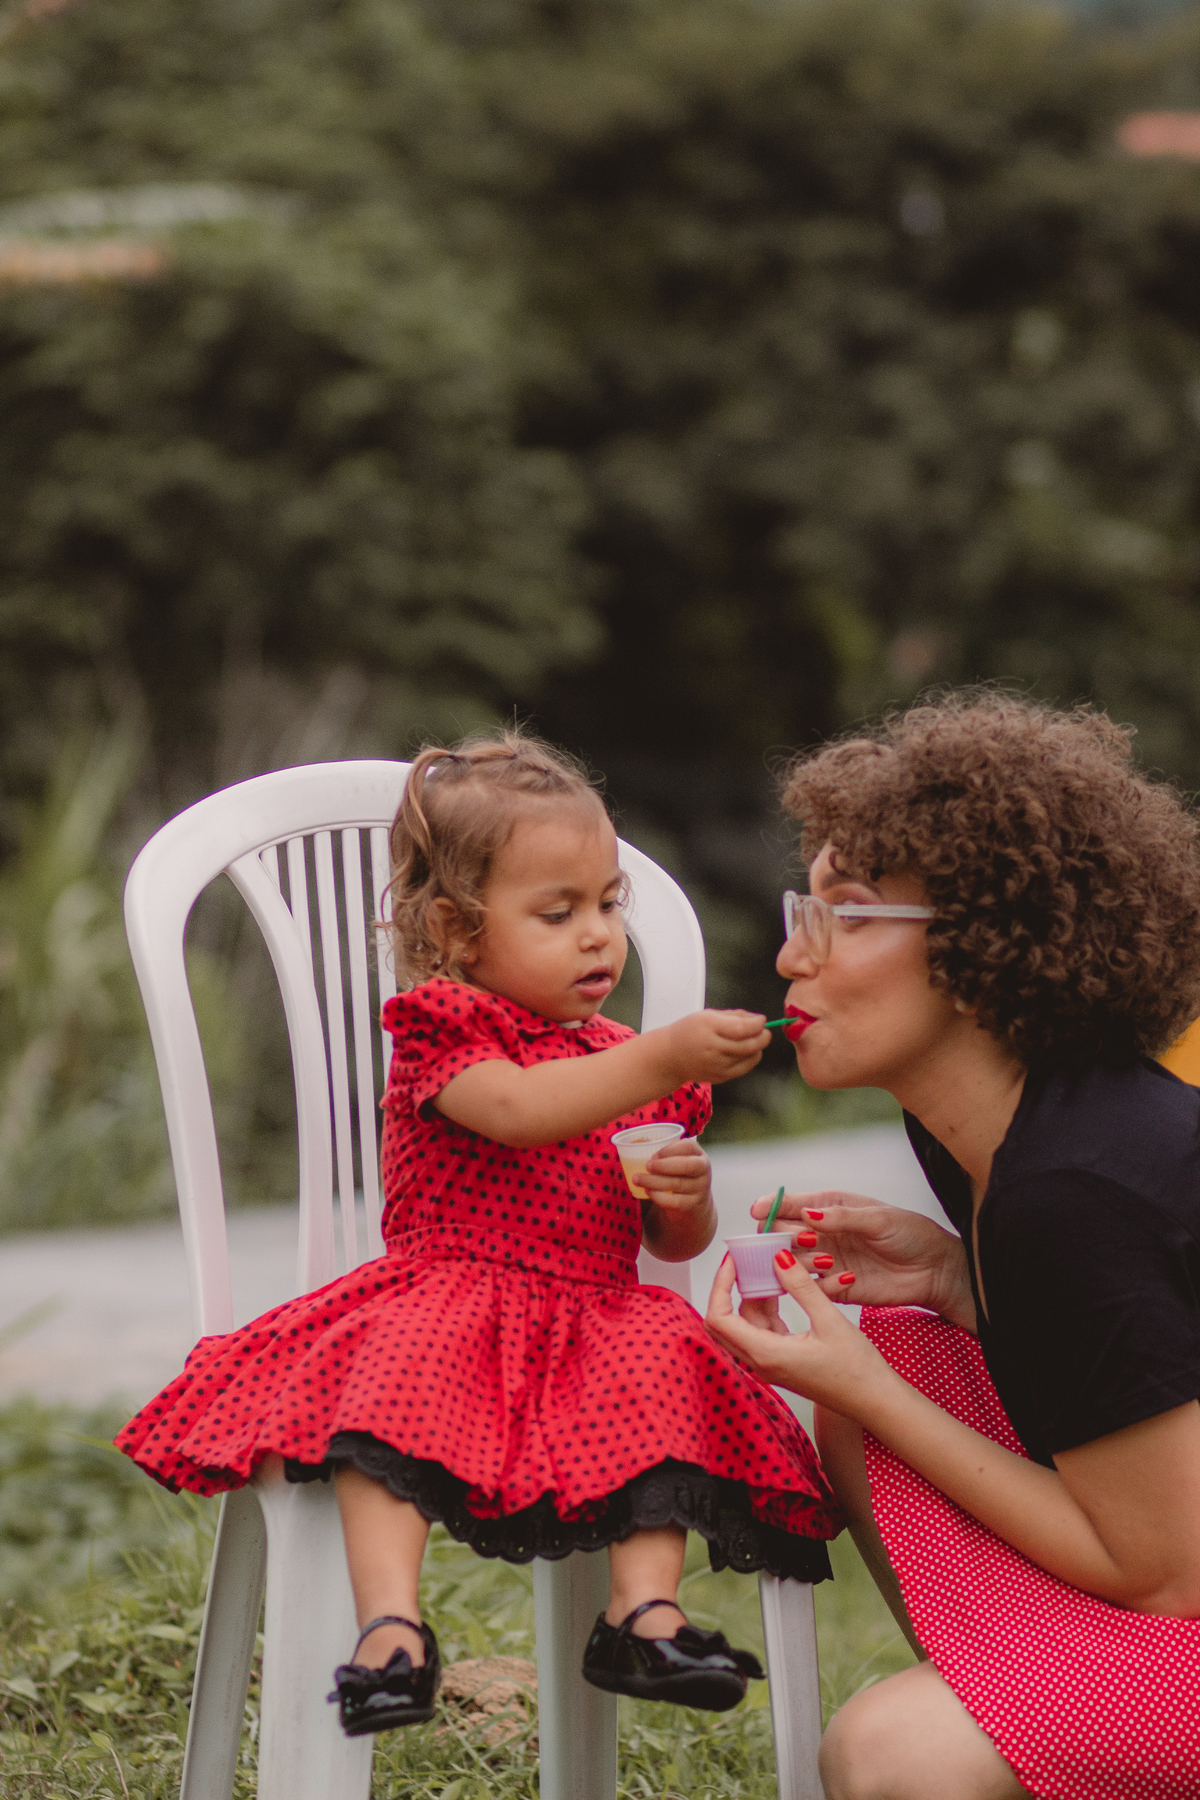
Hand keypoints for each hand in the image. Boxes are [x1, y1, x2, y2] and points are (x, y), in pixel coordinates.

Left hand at [638, 1139, 710, 1212]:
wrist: (694, 1203)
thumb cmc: (679, 1175)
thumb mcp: (676, 1162)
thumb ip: (662, 1153)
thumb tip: (640, 1142)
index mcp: (698, 1154)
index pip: (688, 1147)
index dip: (669, 1149)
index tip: (653, 1155)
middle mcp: (703, 1170)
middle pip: (688, 1166)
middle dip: (664, 1165)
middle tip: (647, 1166)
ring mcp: (700, 1189)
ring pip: (678, 1184)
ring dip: (654, 1181)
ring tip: (638, 1179)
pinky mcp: (693, 1205)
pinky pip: (675, 1201)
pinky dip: (658, 1196)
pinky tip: (647, 1191)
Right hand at [657, 1010, 770, 1085]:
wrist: (670, 1057)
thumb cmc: (688, 1032)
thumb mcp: (707, 1015)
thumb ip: (734, 1016)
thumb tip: (757, 1019)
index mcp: (708, 1027)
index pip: (741, 1028)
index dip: (756, 1024)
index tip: (761, 1020)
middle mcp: (713, 1048)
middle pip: (749, 1045)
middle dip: (763, 1037)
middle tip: (764, 1031)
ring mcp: (717, 1066)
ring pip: (750, 1058)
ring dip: (758, 1048)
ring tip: (753, 1040)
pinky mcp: (721, 1077)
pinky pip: (744, 1068)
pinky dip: (751, 1059)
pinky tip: (745, 1052)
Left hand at [706, 1248, 891, 1413]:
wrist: (876, 1401)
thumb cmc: (858, 1371)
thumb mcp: (829, 1320)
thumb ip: (801, 1287)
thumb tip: (778, 1258)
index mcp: (766, 1355)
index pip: (719, 1318)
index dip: (720, 1285)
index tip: (733, 1260)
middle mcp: (761, 1363)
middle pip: (724, 1322)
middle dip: (730, 1289)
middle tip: (744, 1261)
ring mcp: (770, 1365)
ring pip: (744, 1325)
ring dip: (751, 1297)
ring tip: (768, 1269)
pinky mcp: (782, 1362)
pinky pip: (762, 1331)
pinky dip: (766, 1309)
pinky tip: (781, 1290)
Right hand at [748, 1188, 974, 1329]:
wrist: (935, 1270)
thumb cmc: (910, 1234)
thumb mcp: (879, 1219)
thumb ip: (843, 1217)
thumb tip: (807, 1216)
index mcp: (829, 1208)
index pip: (789, 1205)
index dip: (770, 1206)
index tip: (757, 1211)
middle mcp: (821, 1233)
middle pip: (781, 1234)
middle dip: (781, 1237)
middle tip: (797, 1242)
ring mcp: (825, 1260)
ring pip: (791, 1261)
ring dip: (800, 1260)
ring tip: (826, 1259)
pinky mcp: (834, 1287)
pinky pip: (811, 1288)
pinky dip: (818, 1284)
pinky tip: (844, 1278)